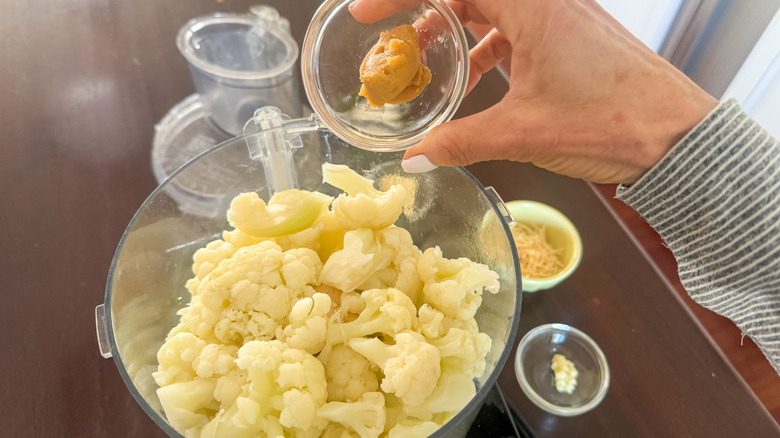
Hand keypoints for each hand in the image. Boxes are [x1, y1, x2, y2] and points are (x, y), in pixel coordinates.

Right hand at [350, 0, 717, 183]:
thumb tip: (416, 159)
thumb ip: (461, 142)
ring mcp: (567, 16)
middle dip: (431, 12)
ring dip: (463, 32)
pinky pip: (523, 28)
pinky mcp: (577, 36)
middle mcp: (551, 1)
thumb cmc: (610, 122)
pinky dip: (494, 48)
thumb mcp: (523, 133)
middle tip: (398, 38)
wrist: (679, 137)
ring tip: (434, 63)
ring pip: (499, 9)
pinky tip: (482, 81)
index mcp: (534, 8)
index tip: (370, 11)